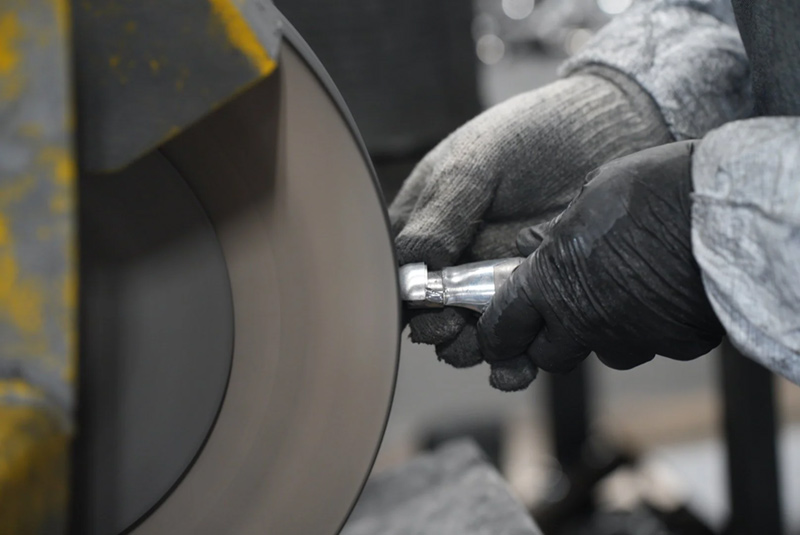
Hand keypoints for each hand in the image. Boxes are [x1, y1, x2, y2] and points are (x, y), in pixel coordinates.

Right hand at [390, 70, 672, 370]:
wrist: (609, 133)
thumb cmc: (531, 135)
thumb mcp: (476, 163)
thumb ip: (441, 212)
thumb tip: (409, 265)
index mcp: (428, 225)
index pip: (401, 274)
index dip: (405, 297)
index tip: (424, 302)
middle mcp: (457, 260)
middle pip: (431, 314)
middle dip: (437, 330)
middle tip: (453, 326)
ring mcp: (498, 283)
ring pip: (470, 335)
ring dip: (471, 351)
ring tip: (486, 347)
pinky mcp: (539, 299)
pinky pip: (519, 340)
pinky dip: (514, 361)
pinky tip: (519, 365)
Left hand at [478, 141, 724, 390]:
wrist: (727, 214)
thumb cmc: (654, 191)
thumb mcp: (589, 196)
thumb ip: (556, 231)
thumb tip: (531, 245)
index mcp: (552, 282)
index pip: (503, 329)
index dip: (497, 337)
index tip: (499, 338)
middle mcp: (585, 319)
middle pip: (550, 356)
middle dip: (551, 339)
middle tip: (564, 311)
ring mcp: (632, 336)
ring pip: (605, 352)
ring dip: (604, 333)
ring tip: (625, 293)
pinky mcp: (675, 344)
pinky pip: (655, 345)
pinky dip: (654, 327)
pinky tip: (667, 294)